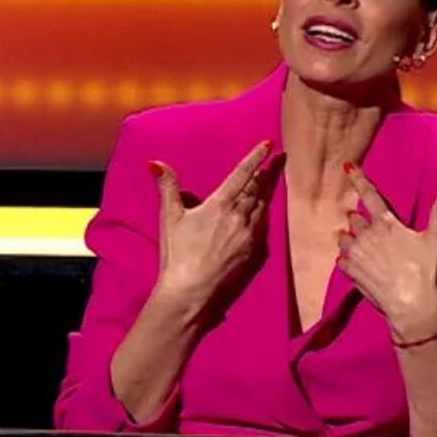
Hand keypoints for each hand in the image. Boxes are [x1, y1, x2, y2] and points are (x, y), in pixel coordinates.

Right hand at [151, 141, 279, 310]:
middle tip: (280, 159)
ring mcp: (251, 236)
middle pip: (258, 188)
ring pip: (263, 207)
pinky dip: (263, 216)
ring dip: (267, 192)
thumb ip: (168, 187)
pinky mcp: (256, 253)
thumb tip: (156, 164)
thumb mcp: (170, 218)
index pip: (242, 175)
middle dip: (269, 172)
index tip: (269, 145)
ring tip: (272, 182)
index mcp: (220, 205)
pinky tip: (263, 214)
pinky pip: (263, 228)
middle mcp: (240, 217)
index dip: (256, 158)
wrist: (192, 292)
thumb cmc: (178, 255)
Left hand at [338, 166, 436, 341]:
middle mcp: (366, 235)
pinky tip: (357, 262)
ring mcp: (355, 254)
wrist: (412, 305)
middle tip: (372, 228)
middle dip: (359, 219)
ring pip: (343, 236)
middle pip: (354, 217)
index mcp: (386, 224)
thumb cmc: (427, 270)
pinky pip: (341, 259)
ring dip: (350, 237)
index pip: (369, 195)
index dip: (358, 179)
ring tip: (362, 245)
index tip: (347, 166)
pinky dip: (346, 258)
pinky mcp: (349, 271)